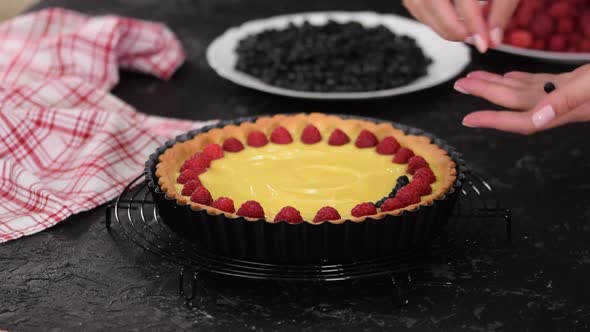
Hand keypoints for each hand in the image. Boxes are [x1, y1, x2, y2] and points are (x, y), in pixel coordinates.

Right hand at [402, 0, 519, 51]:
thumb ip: (502, 6)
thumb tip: (494, 38)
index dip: (473, 22)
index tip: (484, 43)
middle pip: (432, 2)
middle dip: (452, 28)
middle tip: (473, 39)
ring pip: (419, 5)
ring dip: (441, 25)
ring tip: (464, 31)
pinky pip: (415, 4)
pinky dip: (431, 17)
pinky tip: (450, 20)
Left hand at [455, 64, 589, 134]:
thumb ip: (567, 100)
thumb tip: (539, 117)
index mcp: (563, 110)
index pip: (521, 120)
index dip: (493, 120)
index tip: (469, 120)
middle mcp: (560, 106)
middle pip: (515, 102)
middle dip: (486, 93)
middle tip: (461, 85)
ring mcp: (565, 95)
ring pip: (524, 91)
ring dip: (498, 85)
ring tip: (474, 78)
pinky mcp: (572, 83)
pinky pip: (540, 83)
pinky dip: (522, 79)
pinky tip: (509, 77)